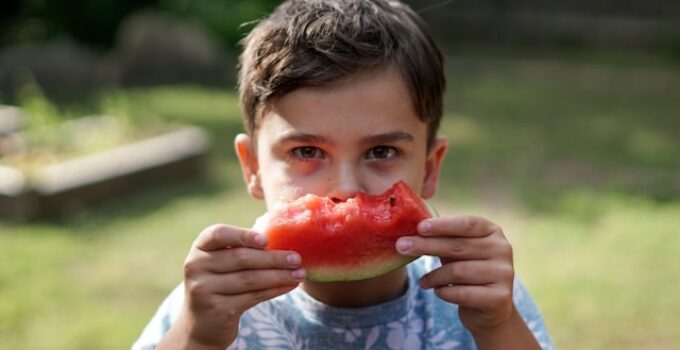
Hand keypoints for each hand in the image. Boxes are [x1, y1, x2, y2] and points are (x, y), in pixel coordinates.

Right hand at [161, 224, 304, 348]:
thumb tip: (283, 237)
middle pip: (240, 258)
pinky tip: (289, 285)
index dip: (243, 235)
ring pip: (250, 279)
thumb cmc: (220, 282)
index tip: (266, 240)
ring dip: (279, 275)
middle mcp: (196, 266)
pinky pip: (253, 297)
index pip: (218, 234)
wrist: (202, 322)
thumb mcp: (221, 262)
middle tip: (297, 258)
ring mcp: (204, 289)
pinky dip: (275, 290)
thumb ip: (242, 248)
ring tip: (300, 273)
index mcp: (200, 248)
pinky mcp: (218, 309)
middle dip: (273, 258)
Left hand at [395, 215, 514, 332]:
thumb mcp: (457, 252)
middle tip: (401, 246)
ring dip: (433, 276)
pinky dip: (443, 292)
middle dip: (426, 246)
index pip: (466, 224)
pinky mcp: (500, 297)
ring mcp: (504, 273)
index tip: (419, 227)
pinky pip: (461, 293)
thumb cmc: (468, 271)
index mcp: (492, 232)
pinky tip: (437, 291)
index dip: (442, 225)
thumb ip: (442, 239)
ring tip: (423, 281)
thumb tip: (410, 229)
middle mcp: (503, 249)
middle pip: (458, 246)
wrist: (490, 308)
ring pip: (457, 271)